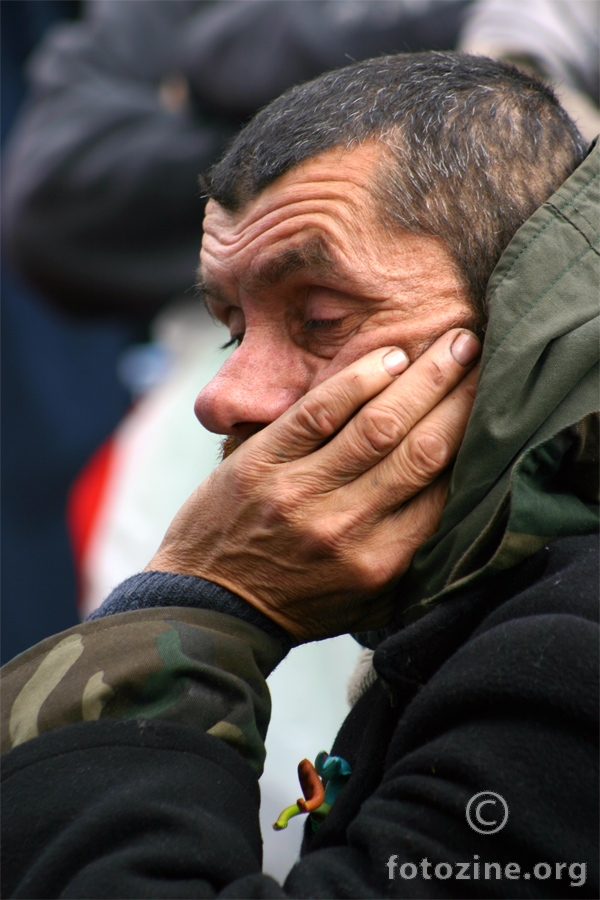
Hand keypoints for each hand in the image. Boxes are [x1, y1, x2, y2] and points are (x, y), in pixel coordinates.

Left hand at [147, 329, 479, 640]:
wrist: (211, 605)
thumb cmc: (297, 600)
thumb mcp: (365, 600)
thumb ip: (411, 555)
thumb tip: (460, 499)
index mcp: (379, 563)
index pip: (443, 493)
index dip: (472, 441)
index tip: (490, 404)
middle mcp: (345, 528)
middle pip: (420, 450)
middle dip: (459, 397)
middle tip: (480, 356)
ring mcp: (299, 492)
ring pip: (376, 425)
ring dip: (422, 379)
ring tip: (452, 343)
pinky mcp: (259, 464)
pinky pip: (317, 413)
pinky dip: (357, 380)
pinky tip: (390, 358)